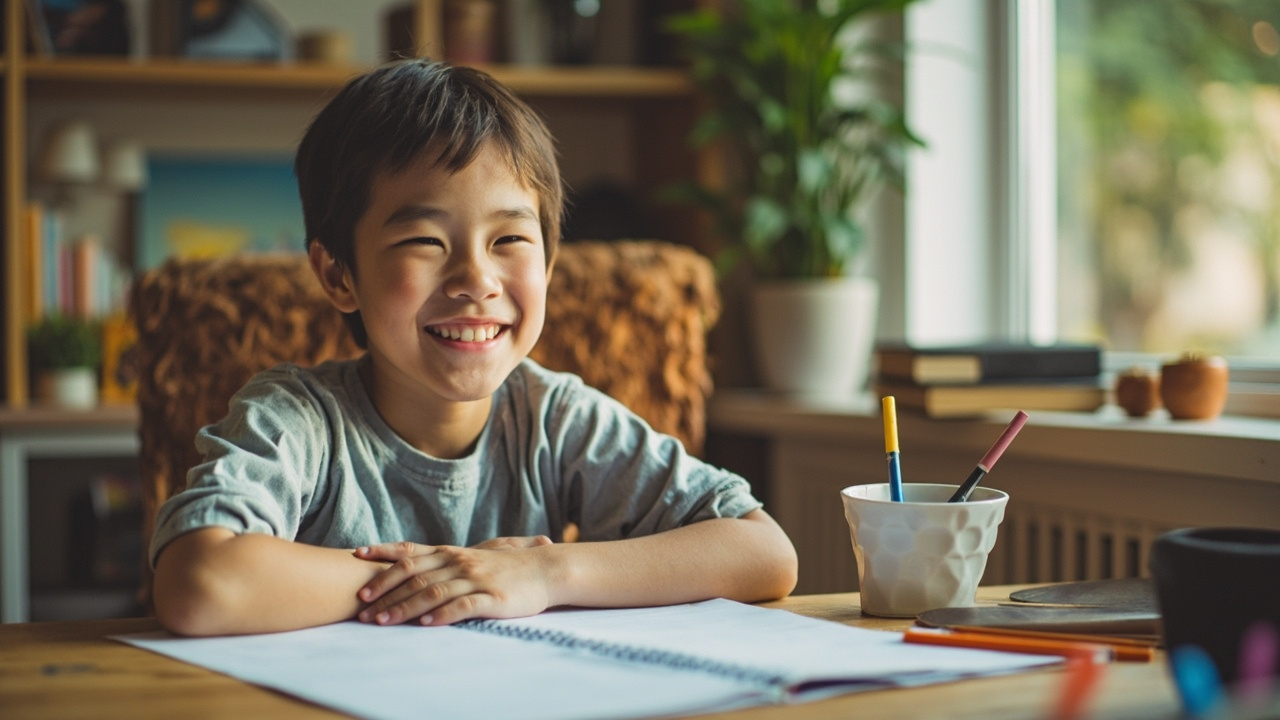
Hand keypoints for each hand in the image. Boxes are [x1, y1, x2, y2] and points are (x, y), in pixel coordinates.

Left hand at [352, 537, 555, 625]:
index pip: (410, 550)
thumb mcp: (475, 555)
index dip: (383, 553)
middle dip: (385, 593)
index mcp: (452, 552)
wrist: (546, 569)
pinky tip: (426, 623)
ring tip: (383, 622)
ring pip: (433, 591)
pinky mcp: (492, 598)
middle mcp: (459, 562)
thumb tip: (415, 561)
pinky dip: (442, 614)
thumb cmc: (508, 566)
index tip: (357, 555)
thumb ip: (446, 559)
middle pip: (414, 575)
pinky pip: (463, 606)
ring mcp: (475, 579)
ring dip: (405, 607)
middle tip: (362, 609)